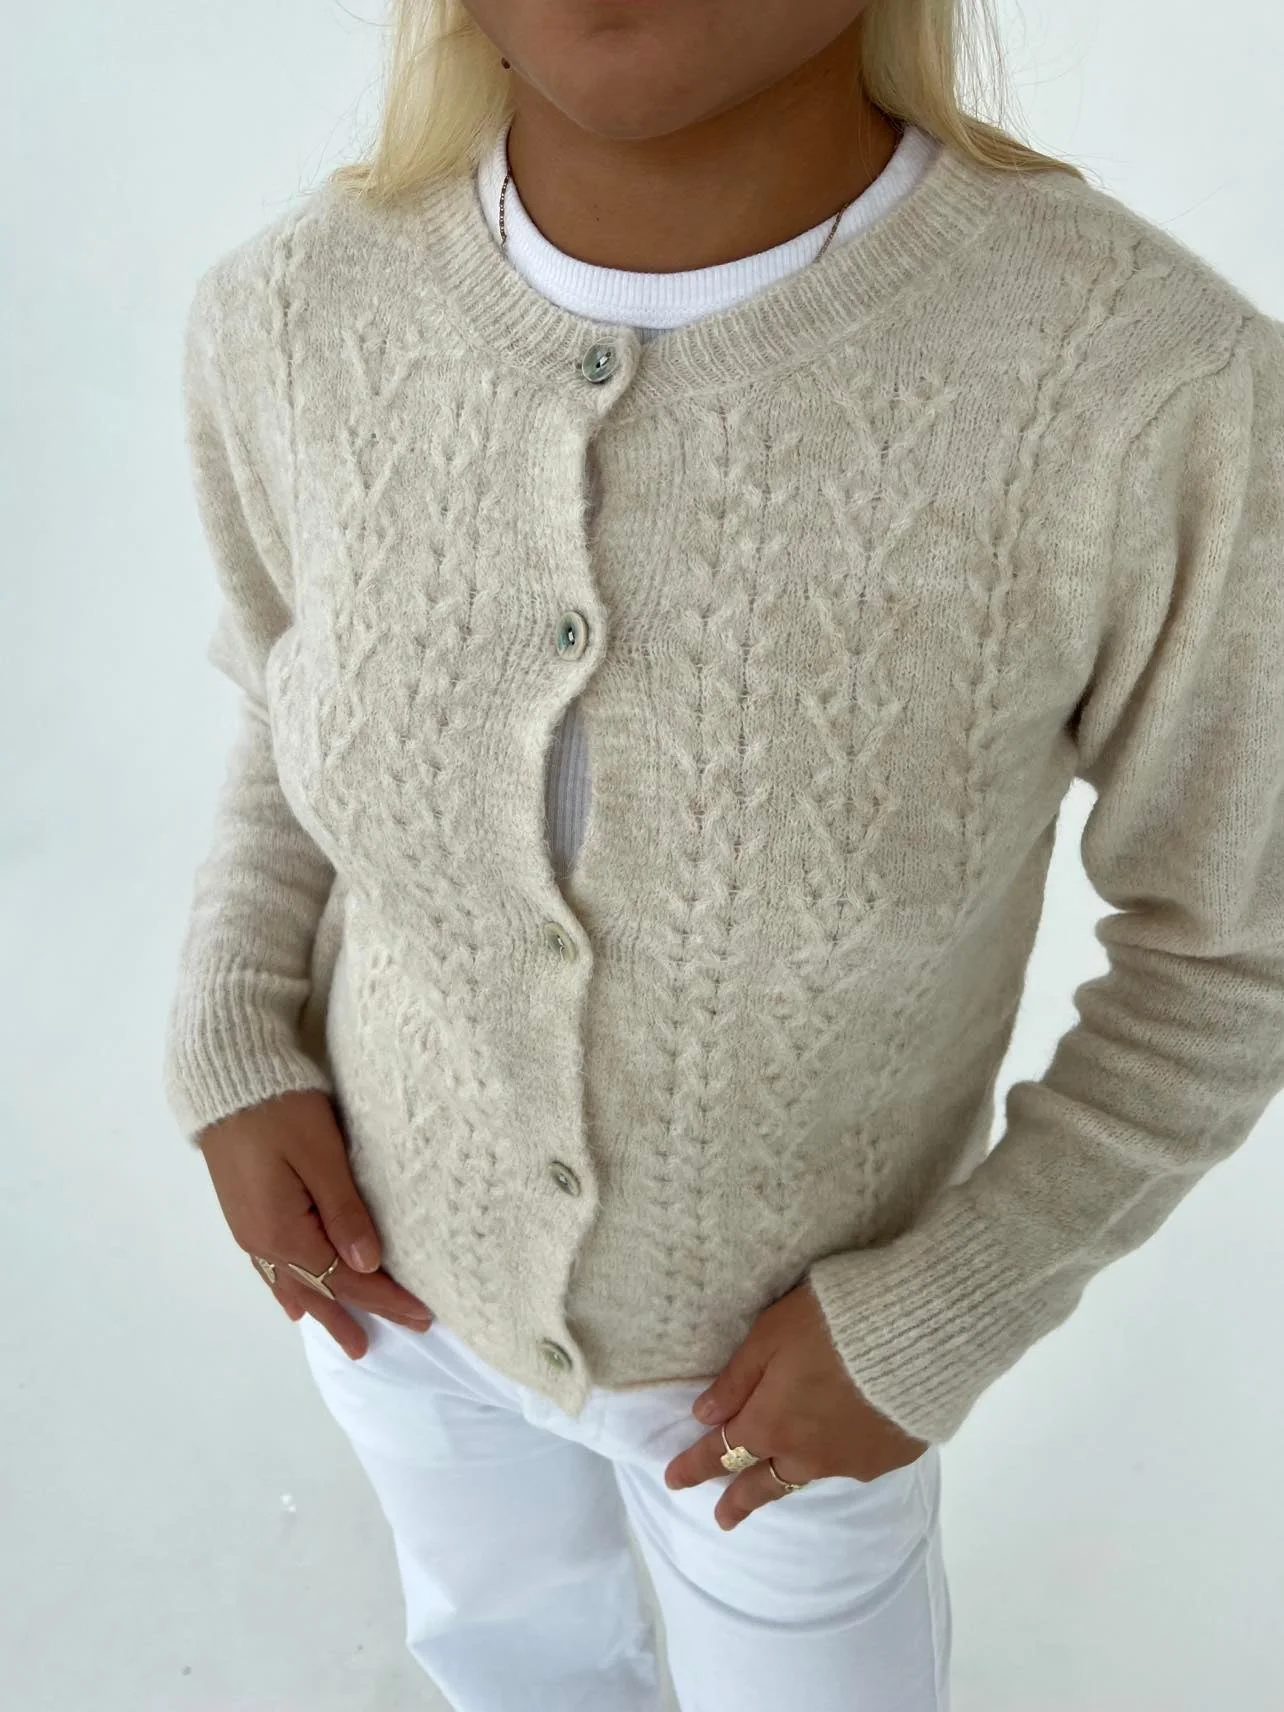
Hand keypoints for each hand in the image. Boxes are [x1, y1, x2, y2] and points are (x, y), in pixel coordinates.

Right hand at [198, 1089, 432, 1358]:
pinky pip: (271, 1268)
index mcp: (284, 1231)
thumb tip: (368, 1264)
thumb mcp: (320, 1154)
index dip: (385, 1298)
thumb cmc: (280, 1108)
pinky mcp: (245, 1213)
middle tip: (382, 1346)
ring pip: (293, 1283)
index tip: (422, 1316)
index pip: (346, 1278)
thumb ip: (345, 1210)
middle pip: (319, 1288)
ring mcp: (249, 1229)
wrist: (224, 1078)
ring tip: (345, 1338)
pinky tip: (294, 1302)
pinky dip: (290, 1289)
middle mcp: (262, 1240)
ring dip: (322, 1310)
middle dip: (356, 1314)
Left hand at [663, 1279, 928, 1529]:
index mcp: (769, 1424)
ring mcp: (848, 1462)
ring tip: (775, 1485)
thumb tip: (703, 1415)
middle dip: (737, 1500)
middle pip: (761, 1483)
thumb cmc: (830, 1324)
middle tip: (722, 1519)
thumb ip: (737, 1378)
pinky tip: (839, 1450)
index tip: (672, 1480)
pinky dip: (835, 1459)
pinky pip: (850, 1464)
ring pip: (805, 1477)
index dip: (693, 1465)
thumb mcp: (770, 1336)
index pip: (720, 1451)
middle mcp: (804, 1454)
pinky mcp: (886, 1458)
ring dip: (784, 1482)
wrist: (913, 1339)